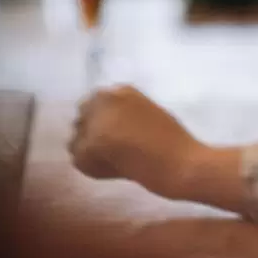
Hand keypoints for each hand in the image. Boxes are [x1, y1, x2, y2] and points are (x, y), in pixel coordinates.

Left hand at [69, 86, 203, 199]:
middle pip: (82, 117)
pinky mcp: (89, 146)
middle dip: (91, 132)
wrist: (180, 162)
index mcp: (120, 90)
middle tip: (111, 150)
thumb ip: (122, 112)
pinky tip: (116, 168)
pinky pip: (79, 159)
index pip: (94, 102)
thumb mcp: (146, 111)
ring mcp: (94, 122)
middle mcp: (103, 99)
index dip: (101, 120)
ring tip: (115, 159)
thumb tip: (100, 124)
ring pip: (76, 139)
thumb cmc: (173, 140)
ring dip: (89, 150)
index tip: (113, 134)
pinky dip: (92, 167)